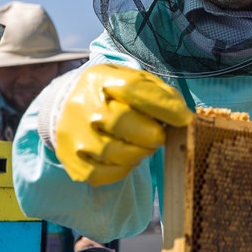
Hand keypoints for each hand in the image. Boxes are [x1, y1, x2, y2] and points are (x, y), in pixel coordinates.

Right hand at [55, 65, 192, 185]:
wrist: (67, 105)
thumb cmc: (112, 95)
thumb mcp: (134, 81)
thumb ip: (160, 93)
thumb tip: (183, 116)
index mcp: (100, 78)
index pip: (133, 89)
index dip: (163, 105)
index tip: (184, 118)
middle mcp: (82, 104)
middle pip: (124, 123)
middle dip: (152, 133)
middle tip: (158, 134)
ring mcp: (73, 133)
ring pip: (117, 153)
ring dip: (140, 153)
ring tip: (141, 145)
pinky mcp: (71, 158)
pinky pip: (103, 174)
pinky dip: (122, 169)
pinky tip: (125, 158)